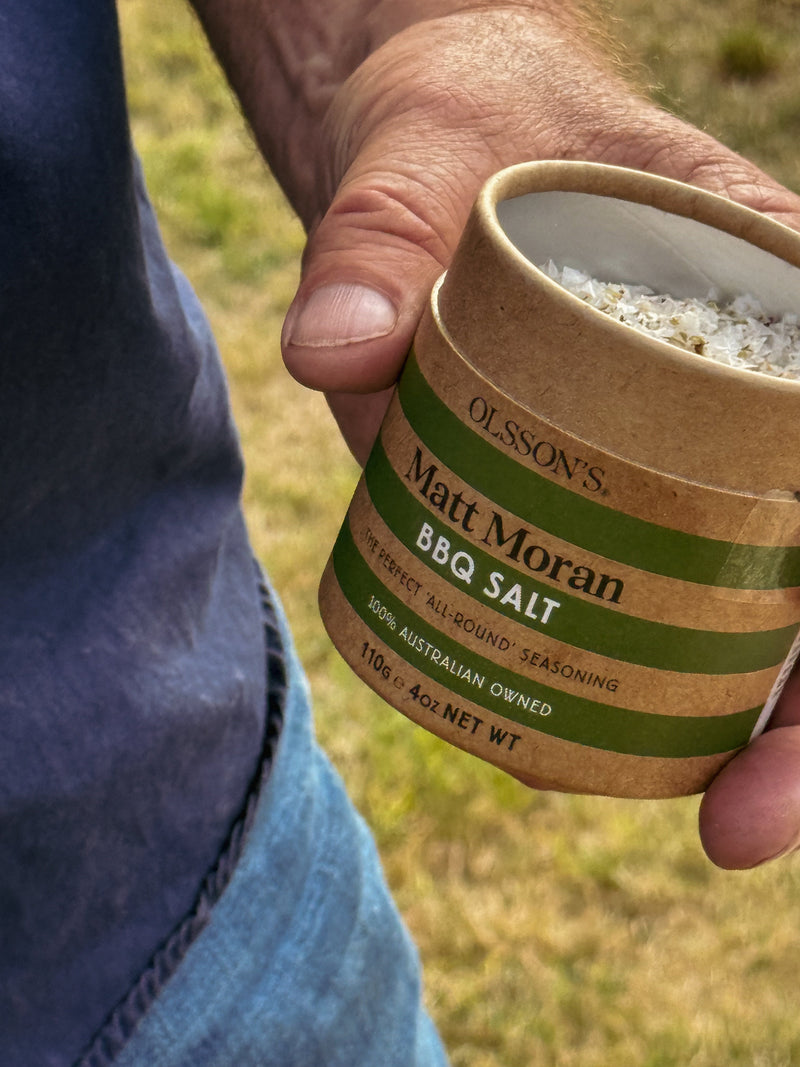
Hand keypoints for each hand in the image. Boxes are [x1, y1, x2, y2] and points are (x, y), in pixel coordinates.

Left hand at [275, 5, 799, 868]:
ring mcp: (674, 449)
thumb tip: (332, 350)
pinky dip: (613, 674)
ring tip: (604, 782)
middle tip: (735, 824)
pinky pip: (633, 588)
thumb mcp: (425, 152)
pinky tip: (540, 722)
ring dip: (708, 721)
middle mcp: (744, 394)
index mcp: (773, 300)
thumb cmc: (467, 117)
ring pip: (735, 605)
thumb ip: (377, 238)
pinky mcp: (593, 479)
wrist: (437, 130)